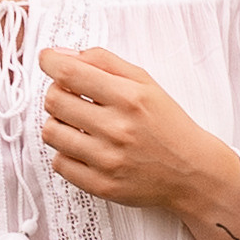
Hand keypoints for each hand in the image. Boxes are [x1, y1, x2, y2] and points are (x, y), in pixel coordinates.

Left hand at [39, 45, 231, 218]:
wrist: (192, 171)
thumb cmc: (167, 125)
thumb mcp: (145, 83)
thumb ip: (104, 62)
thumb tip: (63, 55)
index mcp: (129, 98)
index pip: (70, 74)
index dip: (51, 62)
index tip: (47, 60)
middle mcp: (117, 129)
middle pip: (54, 101)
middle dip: (57, 94)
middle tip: (71, 97)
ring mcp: (108, 160)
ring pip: (51, 133)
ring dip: (58, 124)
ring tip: (78, 125)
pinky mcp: (101, 185)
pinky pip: (59, 163)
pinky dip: (66, 153)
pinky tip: (84, 148)